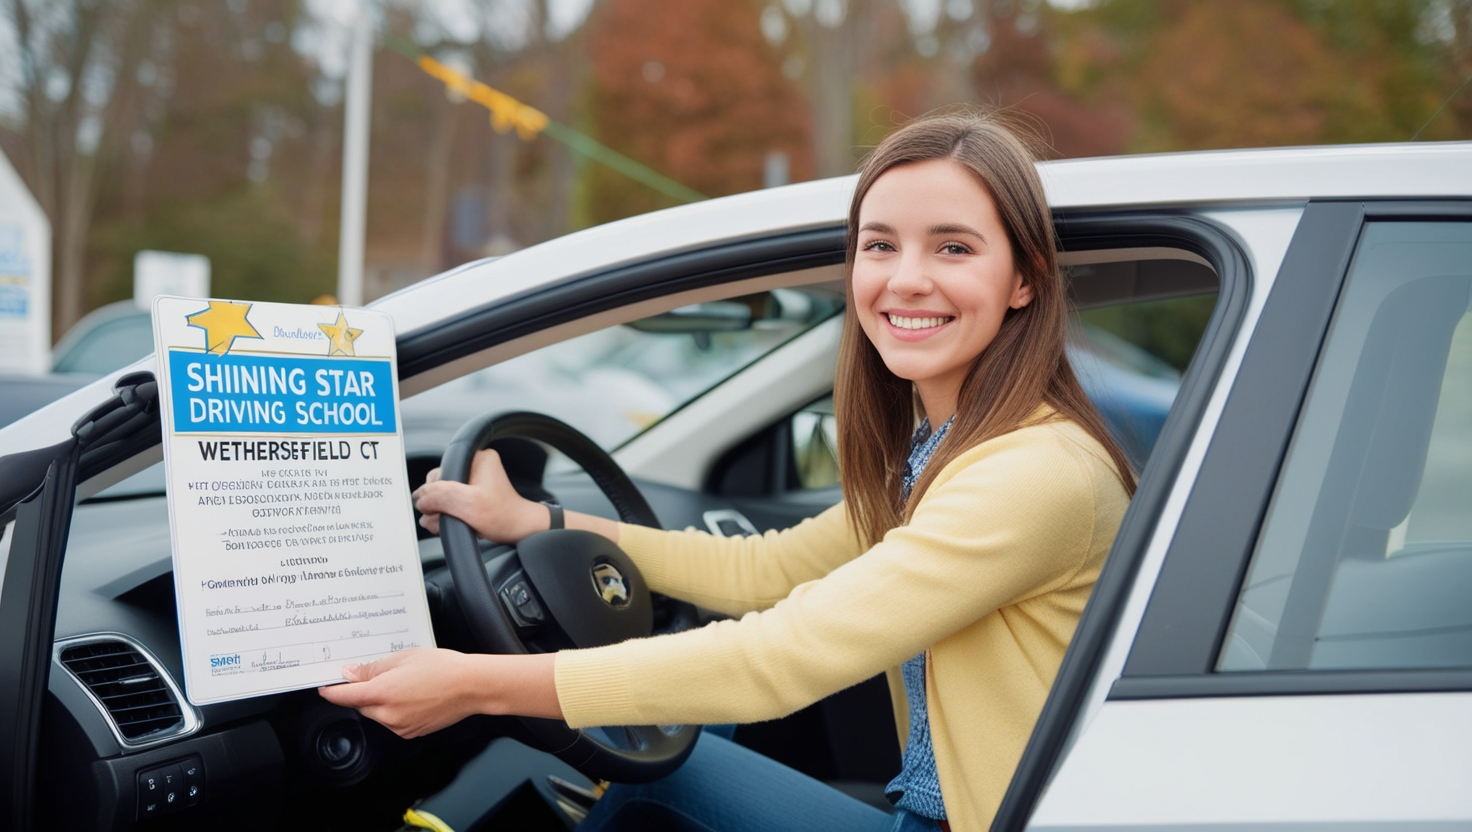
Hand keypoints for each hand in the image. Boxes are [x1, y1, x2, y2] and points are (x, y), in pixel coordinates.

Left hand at [317, 648, 480, 737]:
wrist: (472, 686)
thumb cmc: (443, 668)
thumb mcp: (404, 658)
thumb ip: (373, 668)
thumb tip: (351, 674)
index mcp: (382, 693)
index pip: (344, 696)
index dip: (331, 691)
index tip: (324, 687)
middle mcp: (388, 715)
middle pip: (360, 705)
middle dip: (361, 692)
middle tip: (375, 674)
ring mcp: (399, 727)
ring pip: (376, 714)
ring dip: (379, 701)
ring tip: (402, 682)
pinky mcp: (411, 733)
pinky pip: (392, 721)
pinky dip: (393, 710)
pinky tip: (411, 695)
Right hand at [412, 448, 545, 541]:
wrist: (519, 531)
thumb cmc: (503, 516)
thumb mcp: (470, 504)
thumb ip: (442, 495)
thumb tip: (421, 498)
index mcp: (477, 459)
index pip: (440, 471)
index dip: (435, 492)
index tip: (439, 507)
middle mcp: (473, 467)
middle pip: (438, 485)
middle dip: (437, 506)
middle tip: (447, 518)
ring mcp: (471, 482)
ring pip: (441, 497)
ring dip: (440, 513)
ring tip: (451, 523)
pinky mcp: (470, 497)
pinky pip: (448, 505)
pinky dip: (446, 517)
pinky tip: (452, 524)